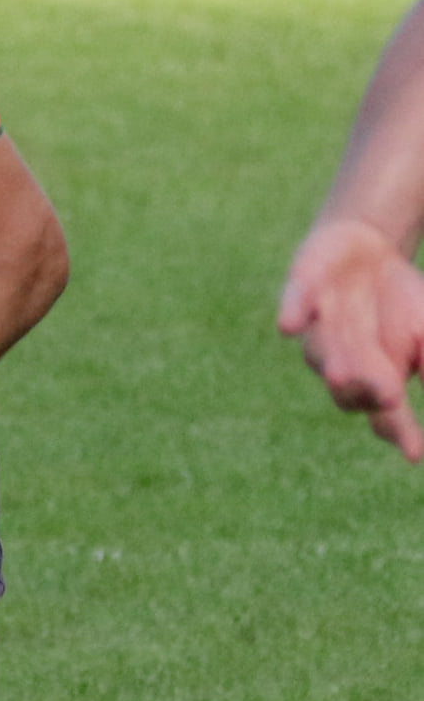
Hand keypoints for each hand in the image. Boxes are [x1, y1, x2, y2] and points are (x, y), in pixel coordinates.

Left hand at [278, 219, 423, 460]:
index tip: (415, 453)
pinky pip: (295, 306)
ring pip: (321, 351)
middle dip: (367, 390)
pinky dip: (294, 314)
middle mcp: (342, 361)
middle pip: (350, 386)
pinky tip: (289, 327)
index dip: (400, 432)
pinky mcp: (302, 294)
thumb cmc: (399, 301)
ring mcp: (319, 329)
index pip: (387, 413)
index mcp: (376, 378)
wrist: (364, 247)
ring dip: (331, 360)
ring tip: (340, 374)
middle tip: (389, 399)